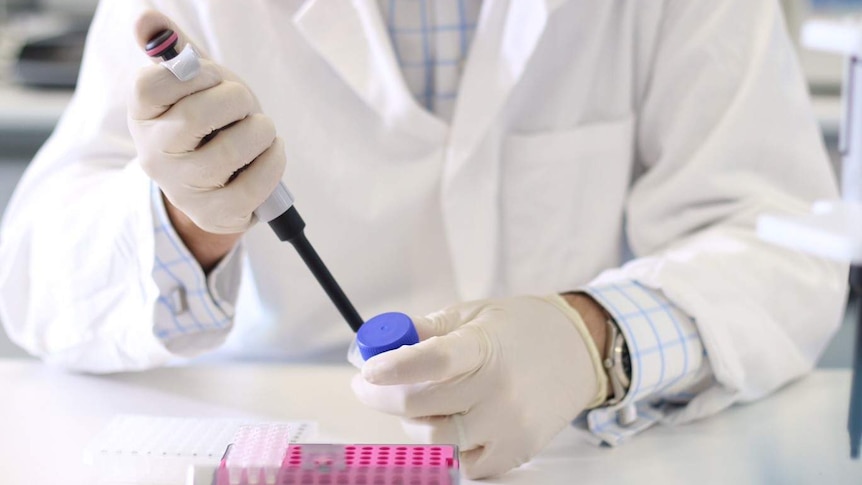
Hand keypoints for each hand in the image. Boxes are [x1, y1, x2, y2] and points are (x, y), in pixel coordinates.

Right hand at [129, 11, 285, 237]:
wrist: (219, 179)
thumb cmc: (207, 122)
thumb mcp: (192, 81)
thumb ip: (173, 48)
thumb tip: (147, 16)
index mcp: (142, 115)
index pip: (153, 83)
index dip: (197, 72)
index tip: (212, 78)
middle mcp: (154, 155)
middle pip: (198, 115)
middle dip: (236, 99)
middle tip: (242, 104)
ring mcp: (184, 189)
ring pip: (231, 149)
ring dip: (260, 130)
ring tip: (259, 130)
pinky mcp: (216, 214)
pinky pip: (256, 184)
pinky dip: (274, 160)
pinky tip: (270, 153)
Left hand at [351, 295, 607, 478]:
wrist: (579, 353)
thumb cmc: (520, 329)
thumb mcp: (473, 314)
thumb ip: (426, 330)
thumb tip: (377, 344)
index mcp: (485, 348)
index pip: (434, 361)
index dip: (394, 368)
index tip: (366, 371)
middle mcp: (497, 391)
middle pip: (420, 407)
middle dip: (382, 396)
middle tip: (371, 385)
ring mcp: (507, 427)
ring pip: (435, 441)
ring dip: (414, 422)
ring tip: (421, 401)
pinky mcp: (515, 453)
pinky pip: (463, 464)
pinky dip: (446, 447)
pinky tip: (452, 422)